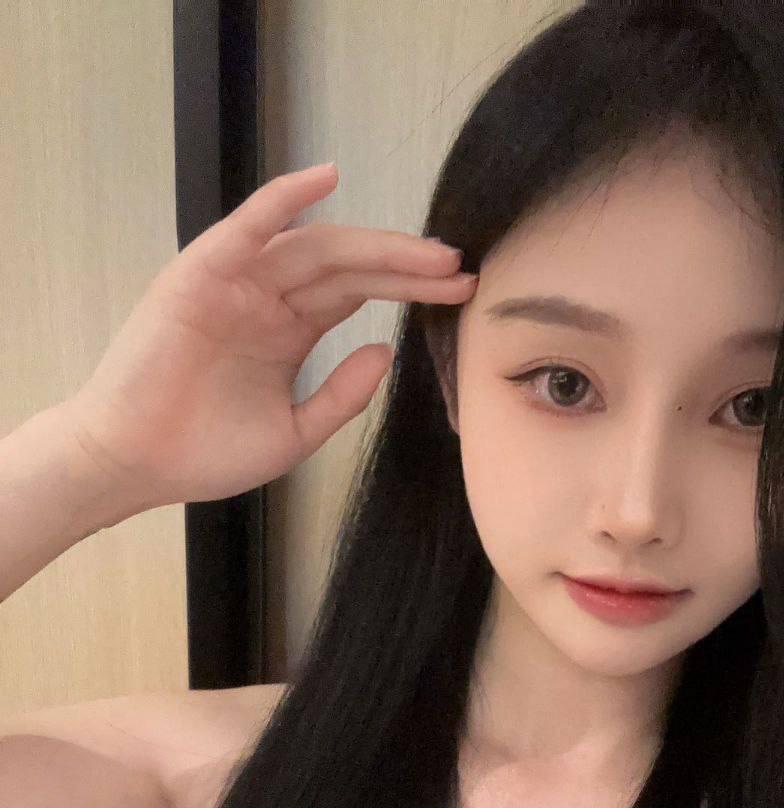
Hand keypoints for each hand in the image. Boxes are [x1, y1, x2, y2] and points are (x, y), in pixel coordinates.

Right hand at [64, 163, 475, 518]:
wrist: (135, 465)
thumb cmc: (206, 453)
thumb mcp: (295, 432)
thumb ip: (343, 395)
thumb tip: (386, 350)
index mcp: (290, 331)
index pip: (360, 294)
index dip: (411, 289)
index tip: (462, 291)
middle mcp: (268, 299)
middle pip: (348, 267)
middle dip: (405, 266)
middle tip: (460, 266)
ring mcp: (236, 284)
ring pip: (313, 249)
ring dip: (371, 244)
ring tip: (427, 252)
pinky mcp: (200, 276)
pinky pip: (246, 229)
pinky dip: (281, 200)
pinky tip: (325, 180)